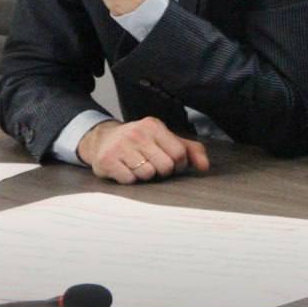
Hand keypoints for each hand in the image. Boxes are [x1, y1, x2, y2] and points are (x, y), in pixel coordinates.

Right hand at [76, 117, 209, 183]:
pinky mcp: (107, 160)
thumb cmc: (141, 142)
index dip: (179, 164)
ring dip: (145, 176)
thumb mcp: (165, 139)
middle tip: (153, 165)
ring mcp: (120, 146)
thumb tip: (205, 167)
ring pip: (147, 174)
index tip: (171, 163)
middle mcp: (137, 133)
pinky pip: (129, 180)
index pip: (179, 153)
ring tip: (138, 166)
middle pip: (165, 166)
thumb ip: (190, 150)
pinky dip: (130, 179)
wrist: (102, 140)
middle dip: (162, 171)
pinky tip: (125, 169)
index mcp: (154, 126)